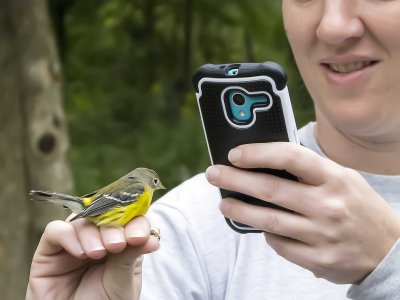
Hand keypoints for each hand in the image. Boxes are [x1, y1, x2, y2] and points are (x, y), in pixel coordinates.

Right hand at [27, 216, 158, 299]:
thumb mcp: (122, 283)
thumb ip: (130, 257)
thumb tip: (152, 238)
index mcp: (121, 243)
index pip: (129, 219)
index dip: (135, 221)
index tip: (139, 236)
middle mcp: (97, 239)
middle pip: (104, 215)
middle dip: (113, 227)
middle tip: (117, 245)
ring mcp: (73, 243)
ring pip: (81, 220)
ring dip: (92, 233)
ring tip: (98, 253)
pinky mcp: (48, 252)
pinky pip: (55, 230)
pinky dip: (68, 236)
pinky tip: (80, 253)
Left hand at [205, 142, 399, 283]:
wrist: (389, 250)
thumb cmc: (358, 207)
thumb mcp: (342, 179)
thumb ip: (308, 171)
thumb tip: (264, 162)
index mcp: (334, 177)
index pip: (290, 157)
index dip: (258, 153)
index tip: (234, 154)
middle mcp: (328, 205)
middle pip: (270, 189)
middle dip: (235, 180)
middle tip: (213, 174)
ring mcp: (322, 234)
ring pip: (268, 220)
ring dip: (240, 210)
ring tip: (224, 204)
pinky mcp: (318, 260)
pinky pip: (280, 244)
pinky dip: (267, 234)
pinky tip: (259, 227)